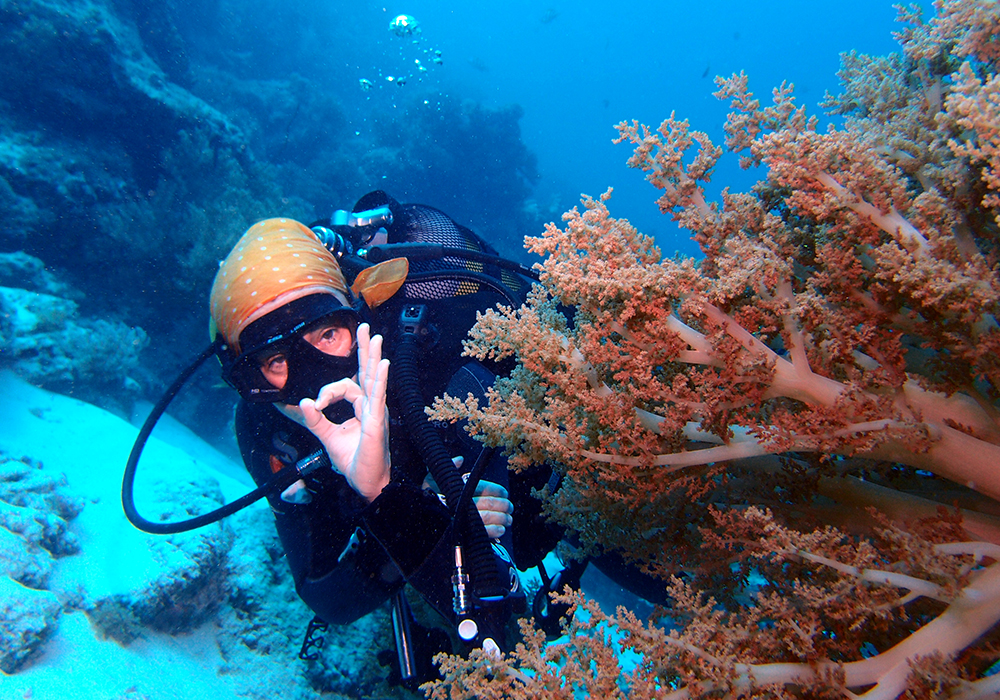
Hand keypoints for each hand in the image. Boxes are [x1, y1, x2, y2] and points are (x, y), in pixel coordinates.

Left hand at [298, 323, 390, 501]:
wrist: (364, 481)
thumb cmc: (352, 460)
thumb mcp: (327, 436)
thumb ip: (314, 420)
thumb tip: (301, 402)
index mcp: (361, 407)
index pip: (345, 386)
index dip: (327, 391)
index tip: (315, 404)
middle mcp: (370, 406)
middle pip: (367, 372)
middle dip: (365, 349)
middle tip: (365, 327)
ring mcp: (375, 412)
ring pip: (373, 379)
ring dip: (373, 357)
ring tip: (374, 337)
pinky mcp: (376, 421)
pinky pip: (377, 396)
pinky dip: (379, 379)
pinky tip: (382, 364)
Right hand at [423, 458, 513, 538]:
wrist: (419, 522)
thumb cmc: (427, 500)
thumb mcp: (432, 481)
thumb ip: (447, 469)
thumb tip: (459, 459)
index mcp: (458, 490)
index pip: (483, 487)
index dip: (497, 490)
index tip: (505, 493)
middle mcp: (461, 505)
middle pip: (489, 503)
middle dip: (503, 505)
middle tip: (510, 507)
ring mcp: (463, 521)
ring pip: (489, 517)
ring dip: (502, 518)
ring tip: (508, 518)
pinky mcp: (465, 536)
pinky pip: (484, 533)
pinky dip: (495, 531)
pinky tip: (501, 529)